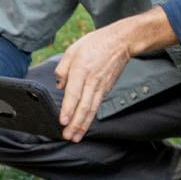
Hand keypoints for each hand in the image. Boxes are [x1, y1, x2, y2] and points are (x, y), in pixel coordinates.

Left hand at [53, 7, 176, 141]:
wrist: (120, 42)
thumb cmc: (95, 44)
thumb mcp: (72, 51)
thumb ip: (62, 69)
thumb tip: (59, 86)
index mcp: (81, 71)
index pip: (74, 95)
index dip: (68, 110)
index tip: (62, 122)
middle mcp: (91, 82)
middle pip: (84, 107)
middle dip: (75, 124)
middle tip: (68, 137)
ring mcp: (101, 87)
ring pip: (91, 110)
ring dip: (83, 125)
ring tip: (75, 137)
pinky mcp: (106, 89)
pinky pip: (96, 106)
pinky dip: (90, 118)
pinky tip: (83, 125)